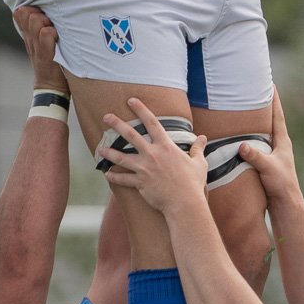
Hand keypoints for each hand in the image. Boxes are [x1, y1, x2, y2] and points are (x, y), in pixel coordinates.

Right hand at [14, 6, 65, 88]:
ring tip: (54, 28)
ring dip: (47, 20)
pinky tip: (58, 38)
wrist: (50, 85)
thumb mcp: (38, 43)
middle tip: (49, 21)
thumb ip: (37, 28)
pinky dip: (53, 32)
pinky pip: (46, 33)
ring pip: (36, 19)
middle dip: (40, 11)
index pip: (20, 12)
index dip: (31, 7)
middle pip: (27, 11)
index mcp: (28, 34)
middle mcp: (30, 38)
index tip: (42, 13)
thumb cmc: (49, 61)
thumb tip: (42, 11)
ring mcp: (37, 45)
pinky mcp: (46, 53)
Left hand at [99, 97, 208, 213]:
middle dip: (117, 124)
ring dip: (109, 152)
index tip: (131, 100)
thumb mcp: (199, 163)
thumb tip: (203, 138)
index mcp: (166, 146)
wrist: (185, 204)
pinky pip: (123, 179)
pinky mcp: (140, 183)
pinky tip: (107, 174)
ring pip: (121, 158)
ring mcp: (144, 169)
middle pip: (131, 135)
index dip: (141, 109)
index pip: (152, 122)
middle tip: (106, 116)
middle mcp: (153, 154)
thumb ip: (198, 149)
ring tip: (100, 149)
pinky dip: (114, 177)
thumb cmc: (193, 183)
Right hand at [238, 91, 301, 205]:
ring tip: (246, 109)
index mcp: (282, 142)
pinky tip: (242, 137)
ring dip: (257, 121)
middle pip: (271, 120)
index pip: (277, 116)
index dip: (273, 100)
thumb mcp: (268, 169)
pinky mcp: (267, 163)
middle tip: (255, 91)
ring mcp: (274, 154)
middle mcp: (279, 145)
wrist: (286, 205)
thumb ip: (255, 156)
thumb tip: (242, 145)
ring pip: (264, 132)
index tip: (270, 84)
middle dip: (264, 106)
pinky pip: (258, 144)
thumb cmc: (281, 186)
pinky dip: (251, 136)